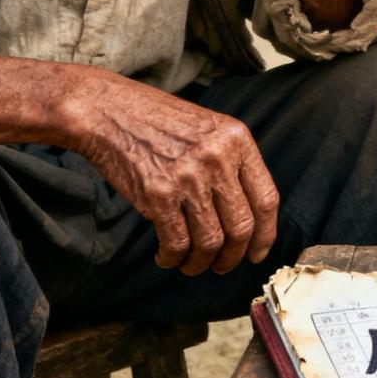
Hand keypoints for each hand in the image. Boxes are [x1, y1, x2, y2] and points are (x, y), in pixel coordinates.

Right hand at [76, 80, 278, 275]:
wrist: (110, 112)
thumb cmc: (159, 122)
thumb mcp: (210, 129)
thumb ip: (231, 162)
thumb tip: (247, 213)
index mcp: (237, 139)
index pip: (266, 198)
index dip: (266, 234)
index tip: (258, 252)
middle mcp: (218, 158)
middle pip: (242, 226)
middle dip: (233, 256)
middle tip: (223, 266)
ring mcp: (189, 176)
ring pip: (210, 241)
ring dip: (201, 262)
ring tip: (191, 264)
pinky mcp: (158, 194)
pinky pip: (177, 243)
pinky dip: (174, 258)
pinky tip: (167, 256)